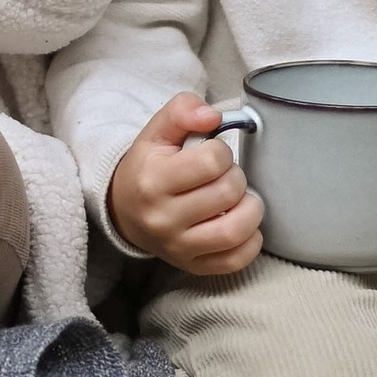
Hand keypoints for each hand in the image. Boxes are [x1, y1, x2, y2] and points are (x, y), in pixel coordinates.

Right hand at [108, 93, 264, 276]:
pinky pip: (236, 260)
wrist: (125, 212)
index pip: (211, 161)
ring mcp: (178, 247)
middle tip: (225, 176)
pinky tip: (240, 223)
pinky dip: (250, 241)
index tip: (212, 154)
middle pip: (228, 193)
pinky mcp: (193, 266)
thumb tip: (213, 116)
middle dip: (236, 177)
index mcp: (153, 180)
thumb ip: (182, 110)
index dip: (221, 151)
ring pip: (236, 231)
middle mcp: (163, 219)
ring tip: (240, 200)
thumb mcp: (156, 132)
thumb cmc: (148, 168)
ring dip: (250, 209)